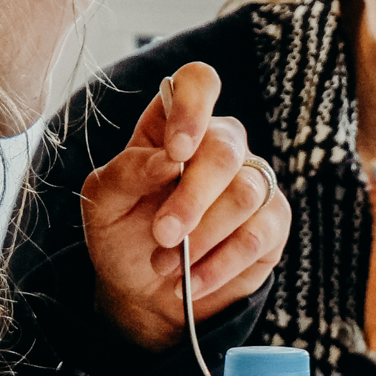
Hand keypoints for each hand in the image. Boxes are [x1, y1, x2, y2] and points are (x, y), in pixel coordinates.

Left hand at [82, 62, 290, 349]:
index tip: (176, 150)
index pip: (198, 83)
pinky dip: (219, 264)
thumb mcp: (103, 204)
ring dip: (201, 237)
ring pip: (245, 193)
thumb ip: (127, 172)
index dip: (193, 107)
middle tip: (162, 235)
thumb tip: (168, 159)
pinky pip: (257, 236)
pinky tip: (191, 281)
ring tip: (166, 265)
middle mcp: (219, 144)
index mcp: (174, 126)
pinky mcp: (271, 223)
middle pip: (225, 149)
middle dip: (191, 198)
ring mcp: (252, 181)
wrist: (143, 293)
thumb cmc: (122, 234)